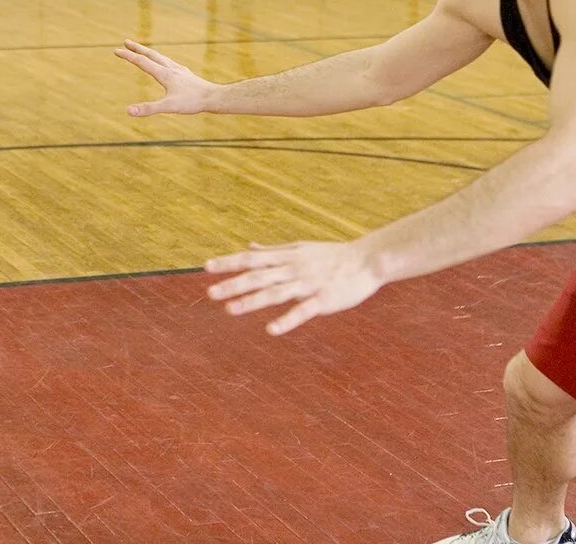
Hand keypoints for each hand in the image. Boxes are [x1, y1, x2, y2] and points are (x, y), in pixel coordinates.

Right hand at [114, 39, 216, 116]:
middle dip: (137, 49)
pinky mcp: (185, 74)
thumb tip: (128, 111)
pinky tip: (165, 64)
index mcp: (164, 74)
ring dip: (149, 52)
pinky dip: (162, 59)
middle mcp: (170, 68)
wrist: (213, 97)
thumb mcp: (168, 107)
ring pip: (161, 57)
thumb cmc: (192, 102)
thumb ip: (148, 108)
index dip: (128, 56)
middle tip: (126, 42)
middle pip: (151, 54)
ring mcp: (179, 70)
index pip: (141, 62)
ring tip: (143, 51)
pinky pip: (170, 63)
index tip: (115, 50)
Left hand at [205, 239, 383, 334]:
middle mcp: (293, 269)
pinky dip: (287, 320)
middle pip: (258, 276)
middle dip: (233, 284)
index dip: (229, 262)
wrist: (369, 259)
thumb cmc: (333, 255)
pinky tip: (271, 329)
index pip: (252, 259)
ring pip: (275, 293)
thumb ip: (274, 250)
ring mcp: (308, 284)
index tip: (207, 267)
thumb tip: (249, 247)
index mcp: (287, 257)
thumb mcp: (301, 247)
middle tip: (209, 293)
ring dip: (251, 301)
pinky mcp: (323, 300)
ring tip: (230, 309)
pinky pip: (302, 311)